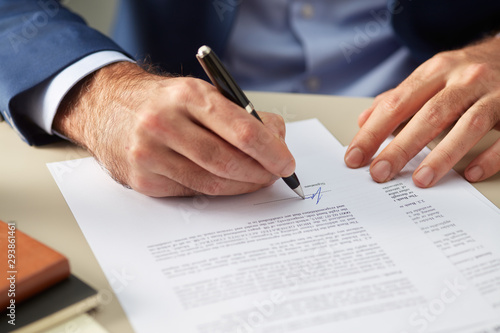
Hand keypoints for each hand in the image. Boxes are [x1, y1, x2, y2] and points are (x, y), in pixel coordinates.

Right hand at [54, 62, 295, 196]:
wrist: (108, 107)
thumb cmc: (163, 101)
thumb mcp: (200, 93)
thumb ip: (241, 114)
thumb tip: (277, 140)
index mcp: (187, 95)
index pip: (242, 130)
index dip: (271, 151)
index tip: (286, 163)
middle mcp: (163, 123)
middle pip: (228, 161)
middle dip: (260, 173)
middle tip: (275, 175)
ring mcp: (149, 154)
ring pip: (211, 183)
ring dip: (242, 186)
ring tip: (256, 180)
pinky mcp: (142, 180)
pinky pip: (191, 192)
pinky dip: (216, 190)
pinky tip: (226, 183)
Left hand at [345, 36, 499, 186]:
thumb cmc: (466, 72)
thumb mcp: (431, 76)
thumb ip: (398, 98)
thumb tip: (363, 120)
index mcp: (437, 70)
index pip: (397, 103)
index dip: (373, 132)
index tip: (355, 157)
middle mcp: (465, 78)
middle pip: (429, 115)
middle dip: (400, 147)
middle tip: (379, 173)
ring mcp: (495, 93)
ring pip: (468, 125)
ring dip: (442, 155)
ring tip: (420, 180)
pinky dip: (490, 156)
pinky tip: (470, 173)